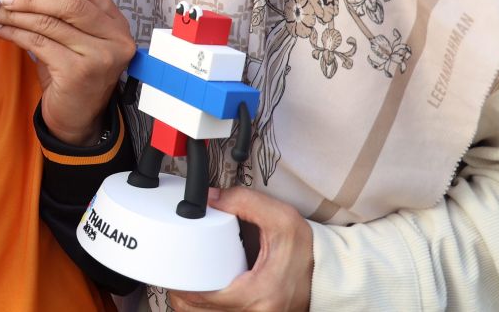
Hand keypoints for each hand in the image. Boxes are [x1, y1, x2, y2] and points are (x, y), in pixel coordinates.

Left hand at [0, 0, 132, 144]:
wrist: (78, 119)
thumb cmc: (73, 73)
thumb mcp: (76, 39)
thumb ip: (61, 14)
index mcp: (116, 22)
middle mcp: (115, 37)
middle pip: (69, 3)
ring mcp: (100, 56)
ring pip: (50, 23)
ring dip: (17, 15)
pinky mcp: (79, 72)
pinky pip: (39, 44)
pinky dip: (15, 33)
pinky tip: (2, 29)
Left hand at [168, 187, 312, 310]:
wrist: (325, 271)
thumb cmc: (305, 250)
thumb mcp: (280, 217)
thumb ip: (243, 201)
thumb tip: (209, 198)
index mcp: (260, 292)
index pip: (207, 298)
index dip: (184, 285)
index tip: (173, 269)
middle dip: (182, 295)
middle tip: (174, 273)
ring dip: (191, 304)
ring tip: (184, 283)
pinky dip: (205, 309)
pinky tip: (199, 294)